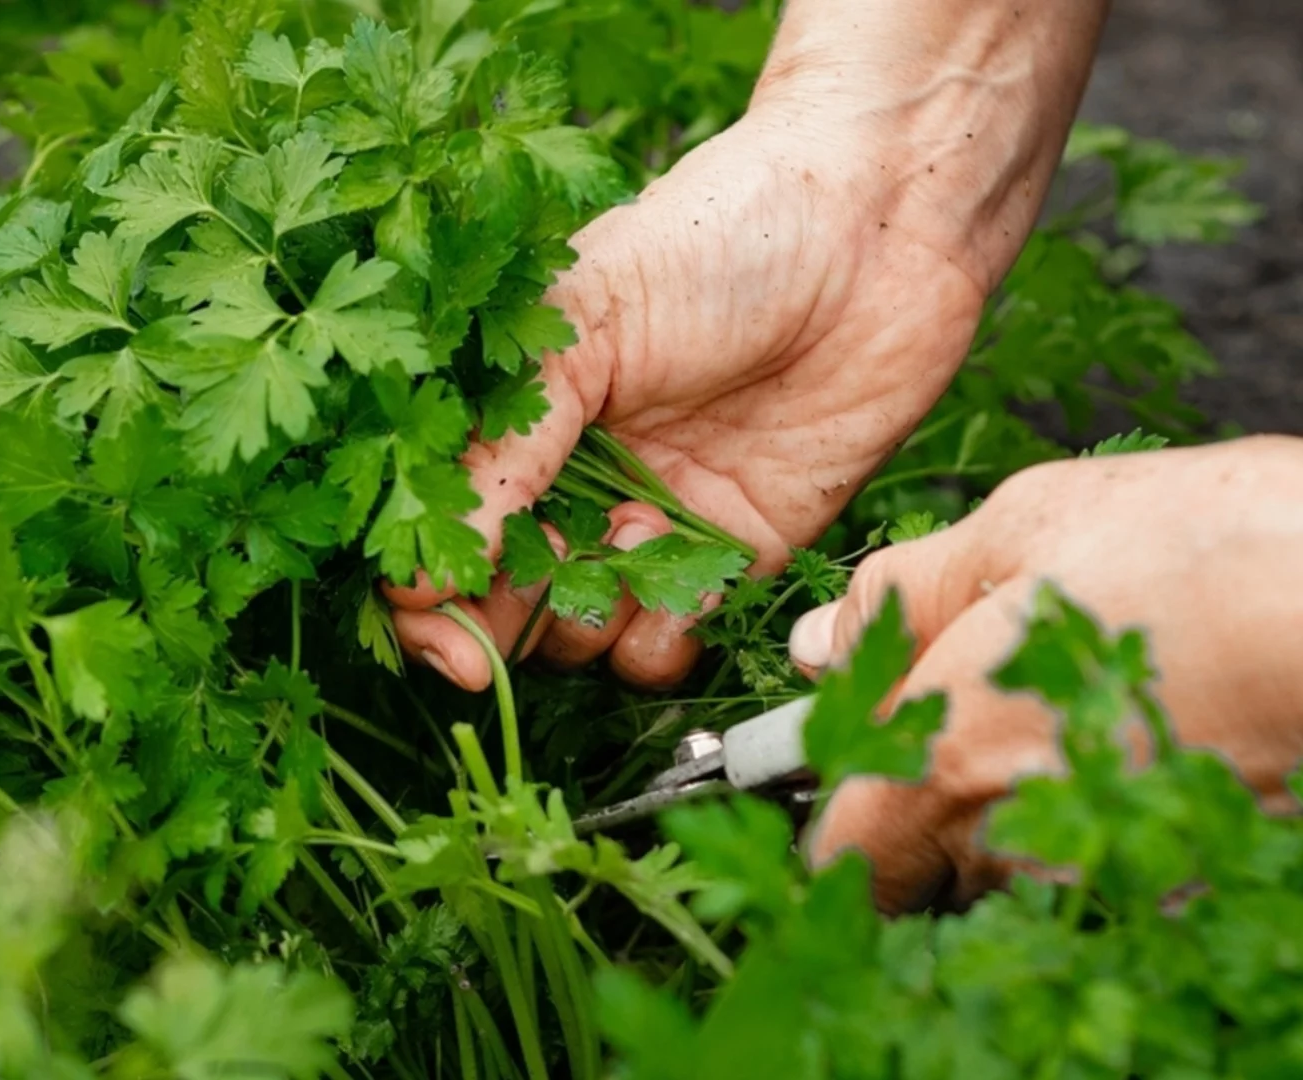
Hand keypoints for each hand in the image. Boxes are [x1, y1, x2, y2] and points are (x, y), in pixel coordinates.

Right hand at [385, 0, 1109, 692]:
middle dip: (490, 629)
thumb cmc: (718, 238)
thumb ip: (507, 445)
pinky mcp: (734, 552)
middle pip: (497, 597)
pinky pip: (668, 641)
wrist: (881, 225)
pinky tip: (688, 582)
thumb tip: (423, 573)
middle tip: (491, 642)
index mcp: (518, 414)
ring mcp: (651, 522)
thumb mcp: (586, 318)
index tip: (430, 619)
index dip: (423, 586)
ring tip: (631, 544)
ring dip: (584, 620)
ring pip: (577, 633)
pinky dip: (662, 637)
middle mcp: (573, 479)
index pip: (439, 522)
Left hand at [798, 437, 1302, 912]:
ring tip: (1078, 708)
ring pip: (1022, 865)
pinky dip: (1106, 818)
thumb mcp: (1020, 529)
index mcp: (951, 761)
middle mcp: (1022, 840)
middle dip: (933, 803)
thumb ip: (899, 599)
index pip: (845, 856)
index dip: (839, 810)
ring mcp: (1114, 872)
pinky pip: (1110, 866)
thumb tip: (821, 644)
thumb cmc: (1204, 549)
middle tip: (983, 706)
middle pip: (930, 867)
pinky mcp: (1190, 876)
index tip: (858, 758)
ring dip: (1023, 809)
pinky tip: (1143, 739)